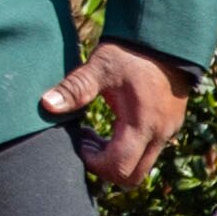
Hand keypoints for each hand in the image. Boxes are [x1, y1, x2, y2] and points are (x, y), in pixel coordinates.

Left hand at [43, 41, 187, 181]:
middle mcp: (160, 134)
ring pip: (142, 166)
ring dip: (117, 159)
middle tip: (86, 142)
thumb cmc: (130, 53)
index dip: (94, 163)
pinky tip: (113, 127)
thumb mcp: (100, 67)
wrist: (165, 39)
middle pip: (133, 177)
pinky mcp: (170, 127)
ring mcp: (168, 132)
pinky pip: (149, 153)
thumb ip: (75, 88)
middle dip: (106, 168)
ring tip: (96, 135)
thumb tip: (46, 104)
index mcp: (142, 124)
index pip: (120, 167)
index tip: (80, 141)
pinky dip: (129, 149)